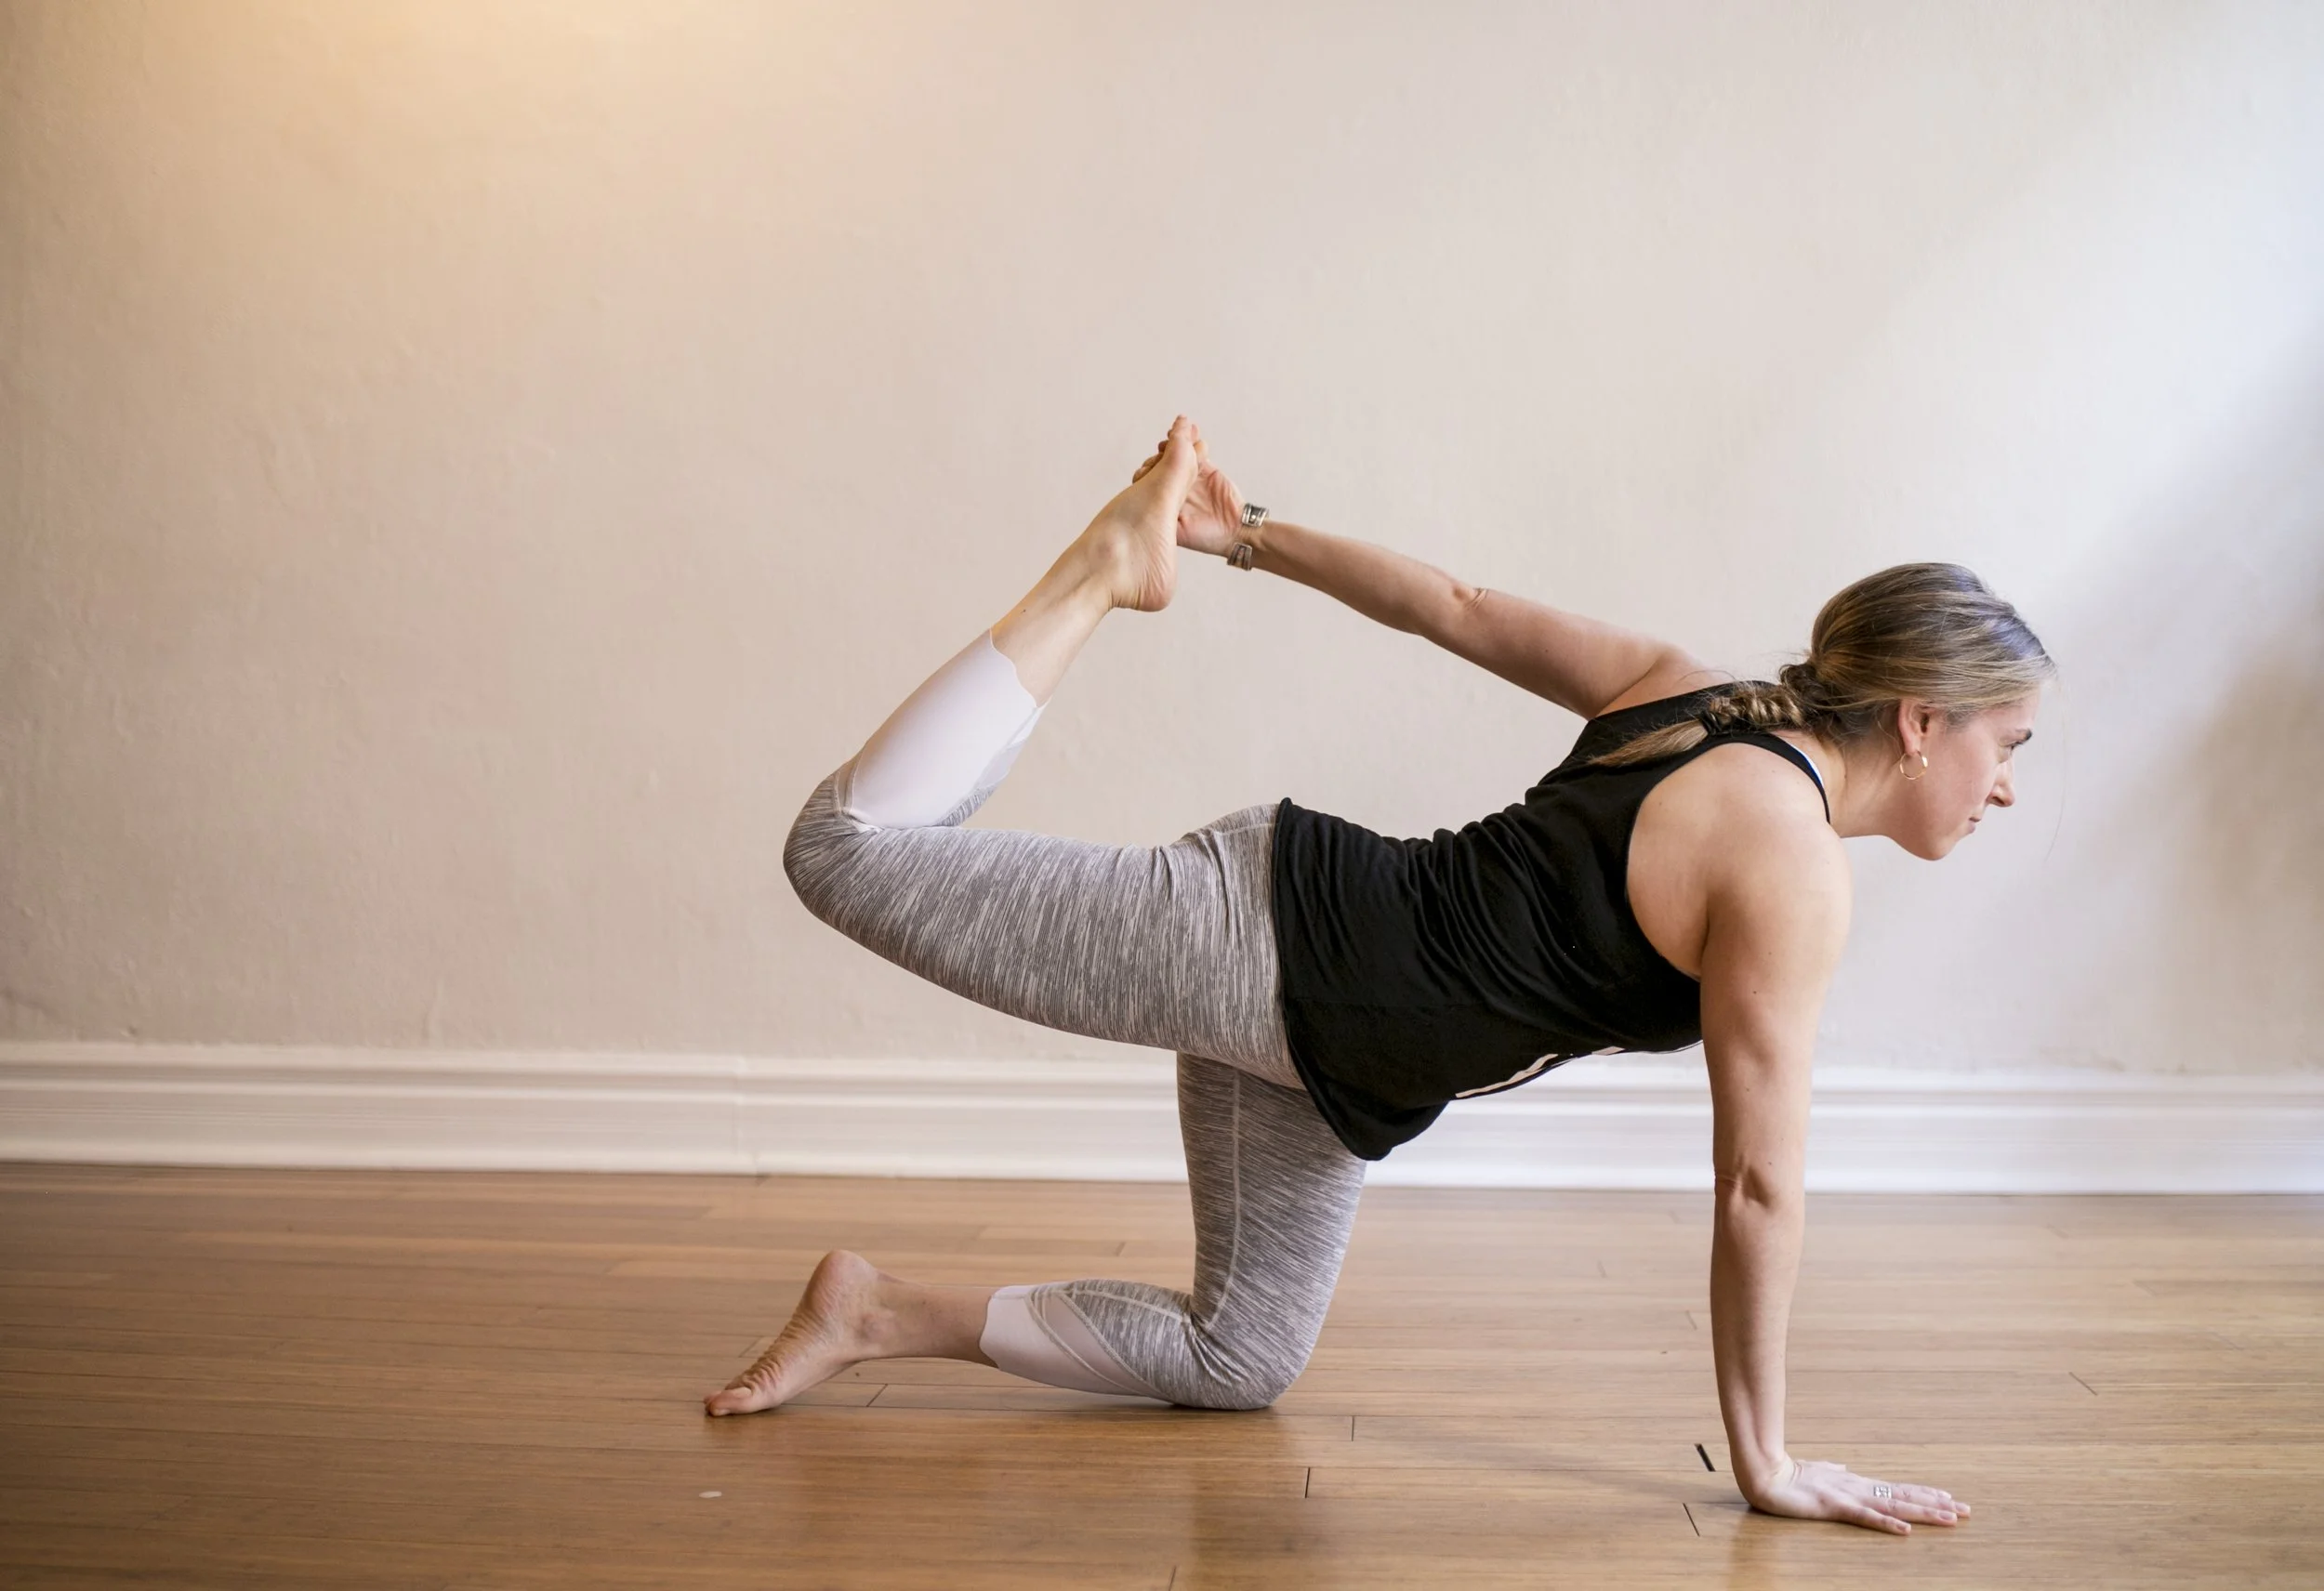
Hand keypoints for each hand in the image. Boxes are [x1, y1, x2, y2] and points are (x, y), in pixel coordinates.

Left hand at [1131, 422, 1248, 558]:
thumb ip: (1164, 519)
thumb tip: (1144, 509)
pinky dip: (1194, 439)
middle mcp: (1173, 486)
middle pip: (1161, 462)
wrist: (1236, 530)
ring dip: (1177, 440)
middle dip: (1161, 453)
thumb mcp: (1180, 532)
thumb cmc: (1206, 537)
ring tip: (1177, 433)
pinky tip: (1191, 428)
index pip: (1148, 479)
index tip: (1149, 468)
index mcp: (1163, 499)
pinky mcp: (1206, 468)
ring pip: (1178, 453)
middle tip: (1163, 447)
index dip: (1147, 470)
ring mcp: (1190, 475)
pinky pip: (1197, 450)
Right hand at [1746, 1456, 1969, 1534]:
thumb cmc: (1788, 1475)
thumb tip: (1845, 1468)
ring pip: (1893, 1506)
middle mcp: (1858, 1488)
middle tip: (1967, 1510)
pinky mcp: (1833, 1507)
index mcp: (1855, 1483)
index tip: (1949, 1498)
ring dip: (1923, 1513)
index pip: (1897, 1489)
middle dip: (1937, 1504)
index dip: (1924, 1494)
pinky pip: (1865, 1517)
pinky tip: (1905, 1530)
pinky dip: (1886, 1524)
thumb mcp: (1816, 1473)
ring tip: (1950, 1518)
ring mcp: (1847, 1496)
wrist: (1764, 1474)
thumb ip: (1833, 1471)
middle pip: (1904, 1497)